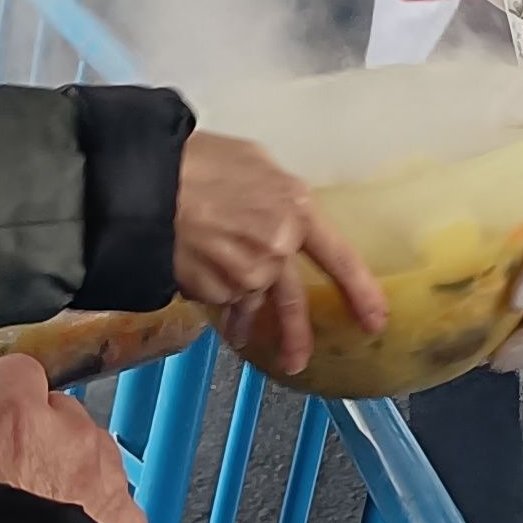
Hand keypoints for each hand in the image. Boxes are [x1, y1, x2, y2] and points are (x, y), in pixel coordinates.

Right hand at [0, 345, 148, 522]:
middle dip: (26, 436)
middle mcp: (71, 438)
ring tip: (20, 522)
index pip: (13, 370)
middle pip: (53, 409)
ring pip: (85, 450)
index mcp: (13, 417)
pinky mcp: (128, 521)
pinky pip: (110, 495)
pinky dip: (88, 510)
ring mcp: (106, 479)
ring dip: (60, 470)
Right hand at [171, 129, 384, 375]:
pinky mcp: (214, 291)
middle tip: (299, 360)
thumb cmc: (198, 162)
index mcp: (296, 210)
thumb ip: (278, 200)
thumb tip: (282, 217)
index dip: (361, 292)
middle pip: (293, 301)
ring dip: (244, 317)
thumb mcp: (255, 164)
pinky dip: (217, 302)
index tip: (375, 319)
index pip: (340, 259)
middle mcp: (276, 249)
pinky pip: (221, 302)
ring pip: (250, 302)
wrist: (147, 182)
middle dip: (297, 337)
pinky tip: (204, 288)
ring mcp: (245, 275)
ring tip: (237, 328)